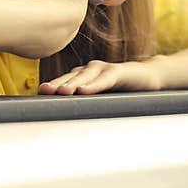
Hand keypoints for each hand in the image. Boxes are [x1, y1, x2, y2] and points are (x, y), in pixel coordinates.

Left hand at [38, 59, 162, 94]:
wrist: (148, 77)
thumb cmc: (121, 90)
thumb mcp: (100, 97)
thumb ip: (85, 103)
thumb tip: (64, 118)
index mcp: (83, 75)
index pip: (64, 80)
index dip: (52, 86)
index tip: (39, 94)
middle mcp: (91, 69)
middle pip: (70, 77)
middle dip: (57, 85)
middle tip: (44, 92)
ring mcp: (104, 69)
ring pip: (85, 77)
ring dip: (73, 84)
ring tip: (61, 92)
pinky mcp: (119, 71)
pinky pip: (104, 79)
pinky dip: (94, 85)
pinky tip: (84, 91)